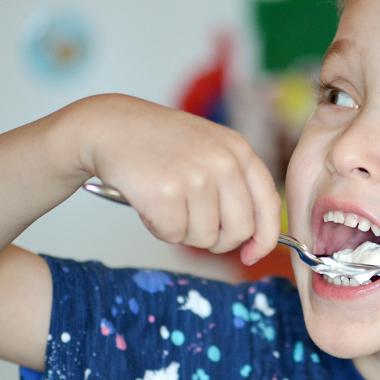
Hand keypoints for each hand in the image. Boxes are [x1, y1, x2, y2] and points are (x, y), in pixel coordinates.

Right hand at [75, 94, 280, 264]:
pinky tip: (150, 203)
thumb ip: (237, 187)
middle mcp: (224, 161)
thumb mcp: (211, 151)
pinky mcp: (166, 191)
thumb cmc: (162, 145)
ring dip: (183, 232)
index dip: (264, 239)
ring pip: (204, 238)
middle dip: (217, 240)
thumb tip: (254, 243)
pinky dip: (159, 229)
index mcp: (240, 150)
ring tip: (167, 203)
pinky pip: (173, 235)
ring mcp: (196, 176)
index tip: (251, 254)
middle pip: (239, 230)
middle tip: (193, 225)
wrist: (110, 125)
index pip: (269, 206)